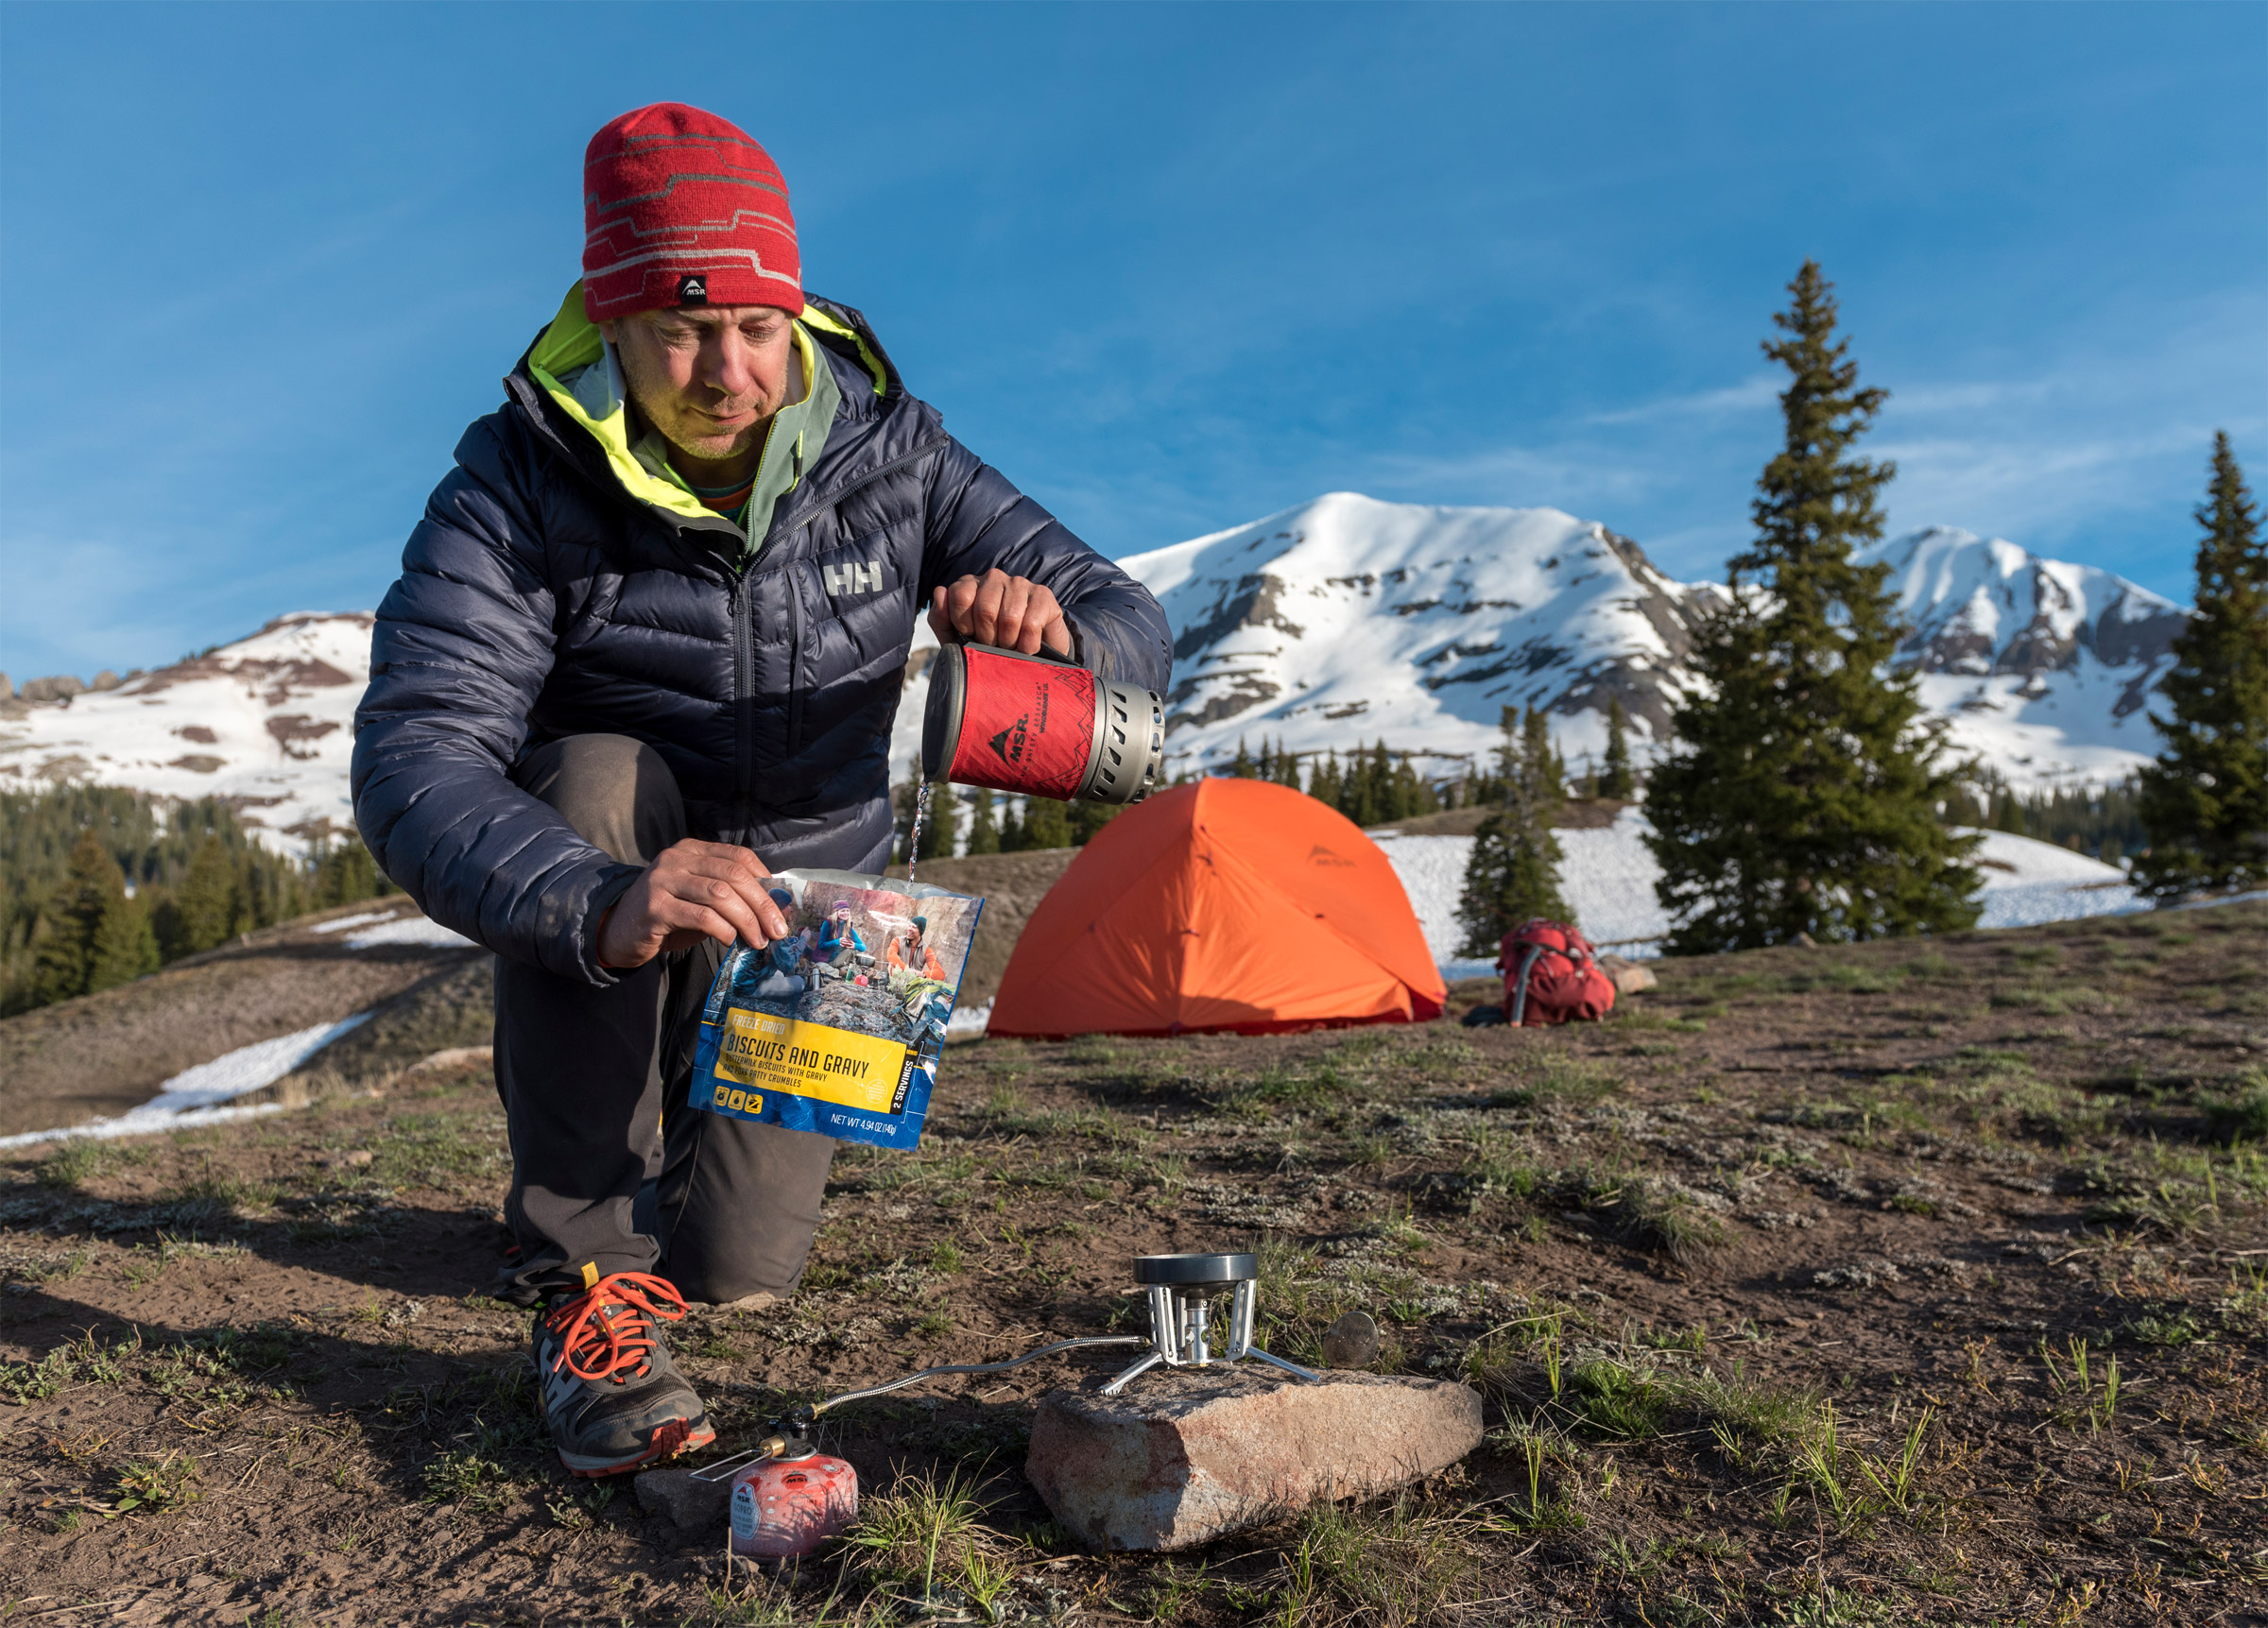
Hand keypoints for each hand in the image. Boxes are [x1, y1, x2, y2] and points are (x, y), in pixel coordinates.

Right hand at [595, 839, 790, 969]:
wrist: (618, 930)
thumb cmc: (667, 916)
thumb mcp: (699, 898)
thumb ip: (728, 895)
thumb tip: (772, 910)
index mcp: (691, 850)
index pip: (739, 856)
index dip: (765, 880)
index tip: (782, 906)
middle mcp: (677, 859)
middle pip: (734, 874)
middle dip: (762, 904)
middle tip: (777, 930)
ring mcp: (663, 880)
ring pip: (720, 893)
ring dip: (747, 920)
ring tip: (758, 940)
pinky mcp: (654, 907)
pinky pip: (700, 915)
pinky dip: (723, 929)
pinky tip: (731, 941)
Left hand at [928, 570, 1071, 655]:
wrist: (1028, 659)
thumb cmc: (988, 647)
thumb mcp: (957, 639)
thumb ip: (941, 619)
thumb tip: (940, 592)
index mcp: (970, 585)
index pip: (961, 596)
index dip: (965, 626)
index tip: (971, 637)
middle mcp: (994, 578)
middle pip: (985, 609)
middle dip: (988, 639)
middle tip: (994, 647)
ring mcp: (1020, 583)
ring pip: (1010, 617)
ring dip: (1010, 643)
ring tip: (1011, 648)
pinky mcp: (1043, 595)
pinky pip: (1032, 623)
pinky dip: (1028, 644)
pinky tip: (1027, 647)